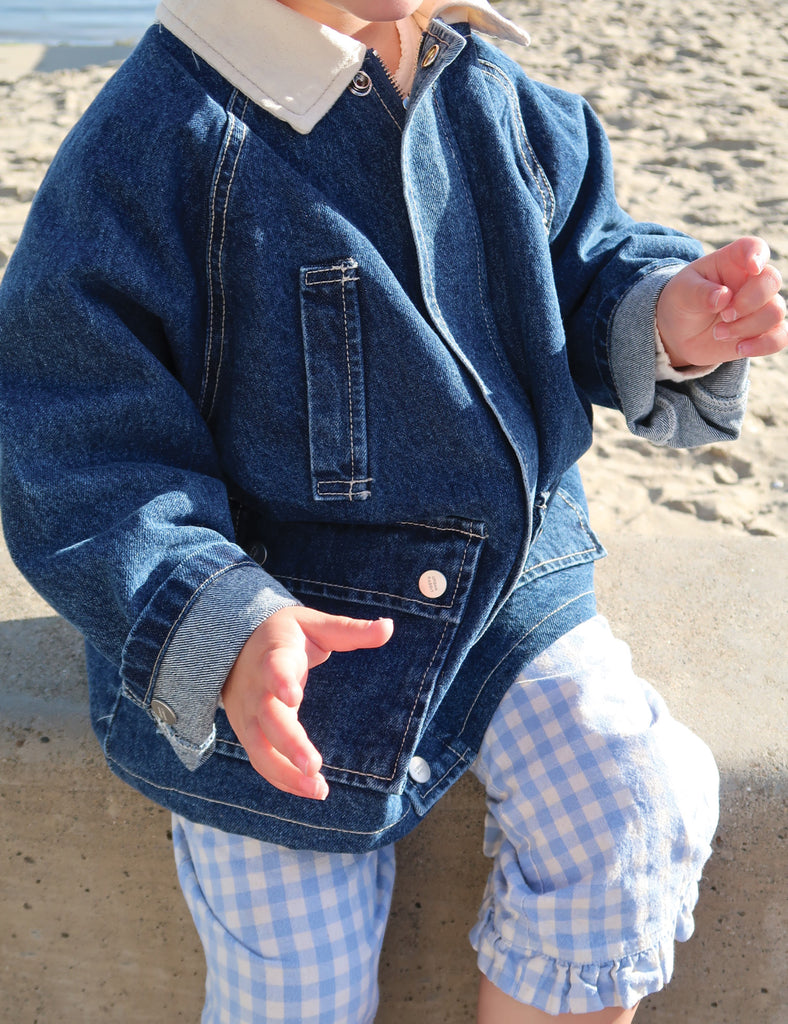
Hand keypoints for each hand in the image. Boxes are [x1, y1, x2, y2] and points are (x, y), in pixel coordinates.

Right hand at [221, 606, 393, 799]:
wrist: (234, 645)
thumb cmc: (284, 635)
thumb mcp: (314, 624)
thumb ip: (349, 630)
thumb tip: (388, 627)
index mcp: (273, 657)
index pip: (273, 669)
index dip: (280, 681)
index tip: (293, 696)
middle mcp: (256, 689)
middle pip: (267, 719)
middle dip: (289, 743)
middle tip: (313, 765)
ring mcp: (248, 715)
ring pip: (260, 749)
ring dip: (286, 772)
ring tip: (318, 789)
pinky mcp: (247, 734)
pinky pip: (261, 761)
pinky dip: (282, 779)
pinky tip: (309, 790)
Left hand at [656, 236, 786, 367]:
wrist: (680, 333)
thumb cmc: (683, 303)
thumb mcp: (681, 293)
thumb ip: (699, 292)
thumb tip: (723, 297)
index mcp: (732, 262)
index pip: (753, 247)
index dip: (758, 254)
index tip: (752, 267)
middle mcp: (752, 280)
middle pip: (772, 281)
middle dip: (749, 301)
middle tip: (723, 315)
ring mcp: (760, 306)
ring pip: (776, 311)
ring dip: (747, 327)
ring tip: (718, 333)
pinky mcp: (763, 331)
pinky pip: (780, 336)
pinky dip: (763, 345)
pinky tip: (740, 348)